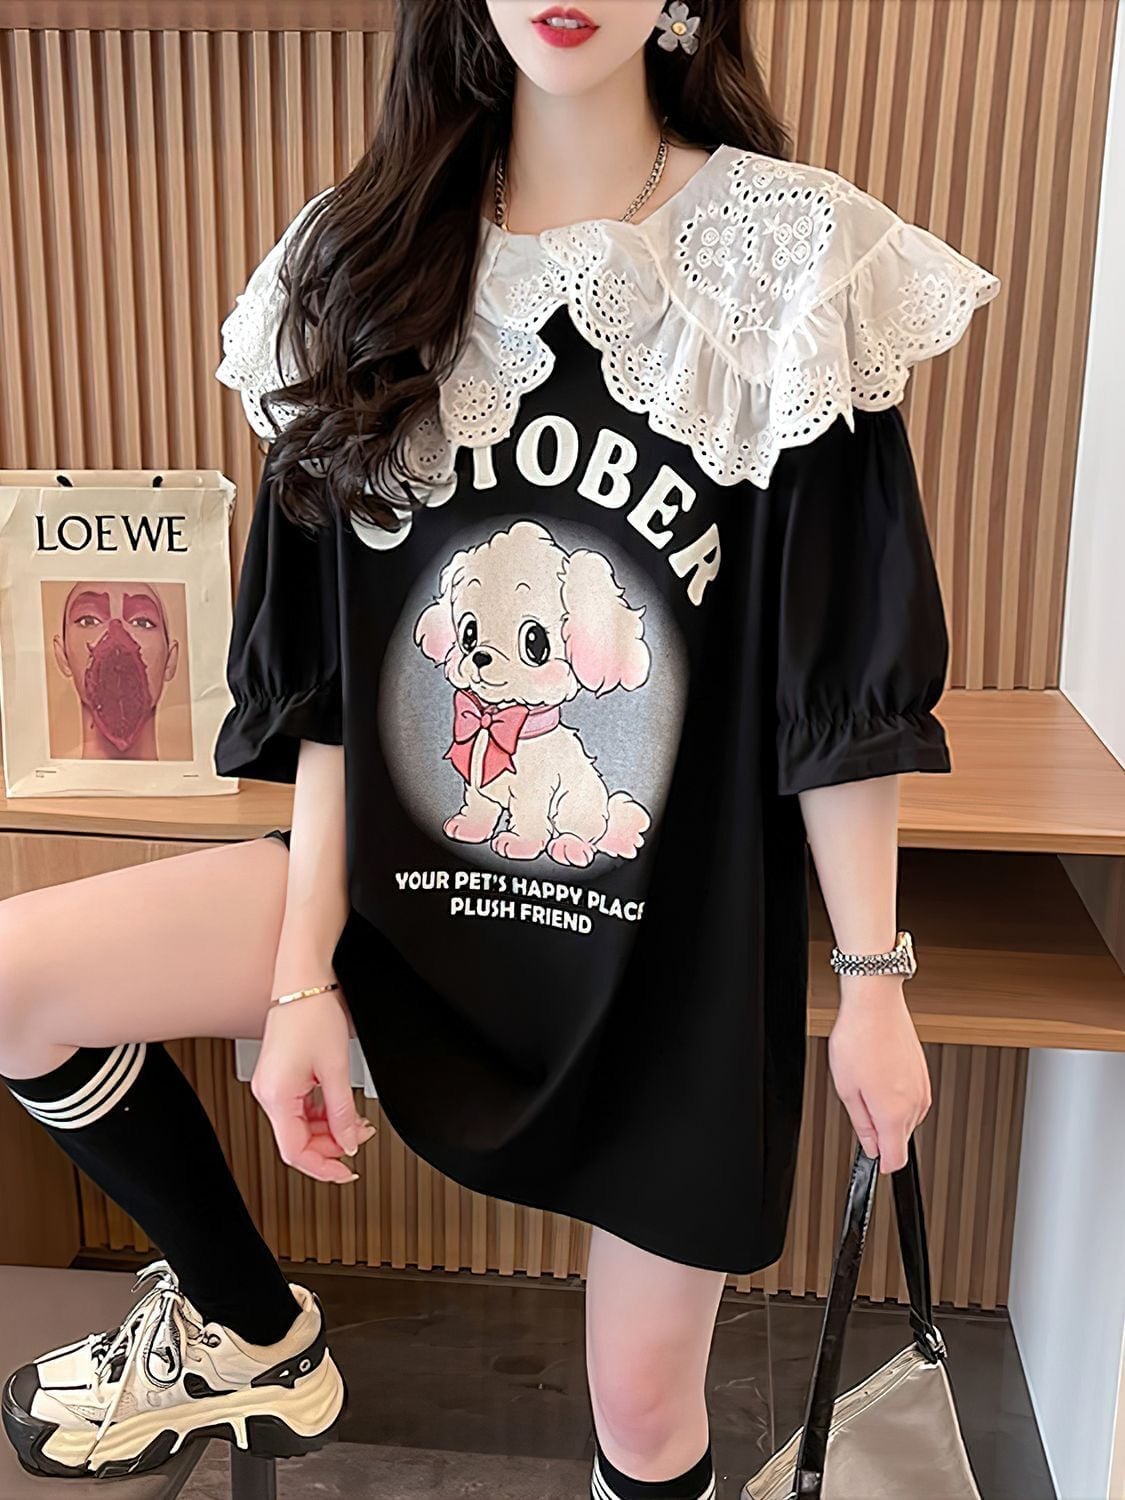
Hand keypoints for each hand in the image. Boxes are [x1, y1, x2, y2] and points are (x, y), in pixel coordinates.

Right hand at [251, 986, 374, 1183]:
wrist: (302, 982)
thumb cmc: (312, 1015)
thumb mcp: (336, 1069)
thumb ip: (342, 1112)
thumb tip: (347, 1142)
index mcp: (276, 1095)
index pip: (295, 1151)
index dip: (323, 1167)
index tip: (345, 1173)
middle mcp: (268, 1092)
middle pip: (298, 1140)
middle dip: (331, 1144)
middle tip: (360, 1138)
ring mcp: (272, 1084)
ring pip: (300, 1125)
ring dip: (328, 1128)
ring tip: (356, 1121)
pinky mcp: (279, 1076)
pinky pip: (299, 1107)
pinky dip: (321, 1113)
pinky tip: (339, 1108)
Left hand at [827, 978, 931, 1173]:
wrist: (876, 1005)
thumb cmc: (859, 1039)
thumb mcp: (846, 1089)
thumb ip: (861, 1125)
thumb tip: (871, 1147)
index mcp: (894, 1114)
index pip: (897, 1160)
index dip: (882, 1164)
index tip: (872, 1159)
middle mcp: (915, 1104)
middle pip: (901, 1139)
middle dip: (880, 1131)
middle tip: (859, 1102)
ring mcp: (923, 1088)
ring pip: (906, 1119)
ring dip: (888, 1111)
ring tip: (867, 1081)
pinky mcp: (924, 1074)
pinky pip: (911, 1099)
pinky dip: (896, 1094)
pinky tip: (879, 1072)